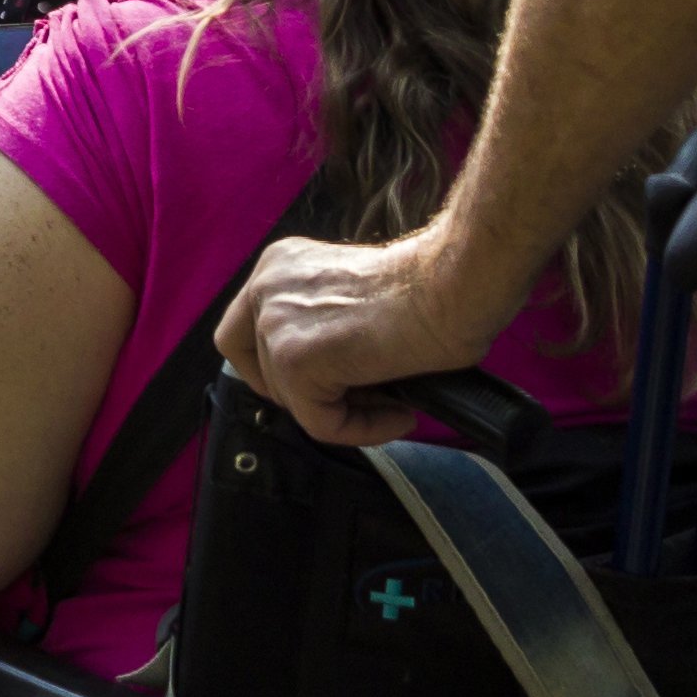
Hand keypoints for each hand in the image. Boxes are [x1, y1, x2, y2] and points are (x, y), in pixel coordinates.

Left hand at [221, 222, 513, 447]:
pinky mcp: (295, 359)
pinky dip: (360, 430)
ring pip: (292, 400)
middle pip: (258, 370)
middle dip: (309, 394)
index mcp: (277, 266)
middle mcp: (265, 286)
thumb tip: (322, 381)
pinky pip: (319, 422)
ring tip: (395, 402)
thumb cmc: (429, 289)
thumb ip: (317, 325)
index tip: (328, 383)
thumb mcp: (348, 299)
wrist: (453, 286)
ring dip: (344, 412)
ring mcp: (275, 323)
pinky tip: (400, 415)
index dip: (276, 371)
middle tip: (366, 397)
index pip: (242, 333)